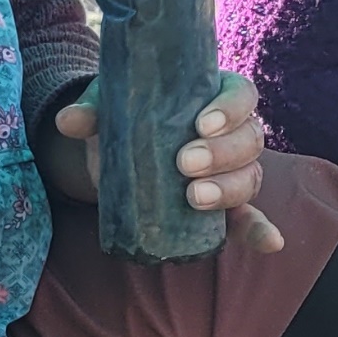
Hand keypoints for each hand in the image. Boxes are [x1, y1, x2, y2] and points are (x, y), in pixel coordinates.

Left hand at [47, 71, 285, 253]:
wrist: (114, 149)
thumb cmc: (123, 114)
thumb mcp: (108, 104)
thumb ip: (92, 109)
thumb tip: (68, 122)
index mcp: (214, 94)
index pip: (241, 94)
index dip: (230, 108)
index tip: (202, 123)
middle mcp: (232, 132)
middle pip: (250, 139)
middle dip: (222, 153)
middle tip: (184, 163)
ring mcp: (230, 170)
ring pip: (250, 176)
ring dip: (228, 189)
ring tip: (193, 198)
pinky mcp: (223, 205)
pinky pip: (249, 217)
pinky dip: (260, 230)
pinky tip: (270, 242)